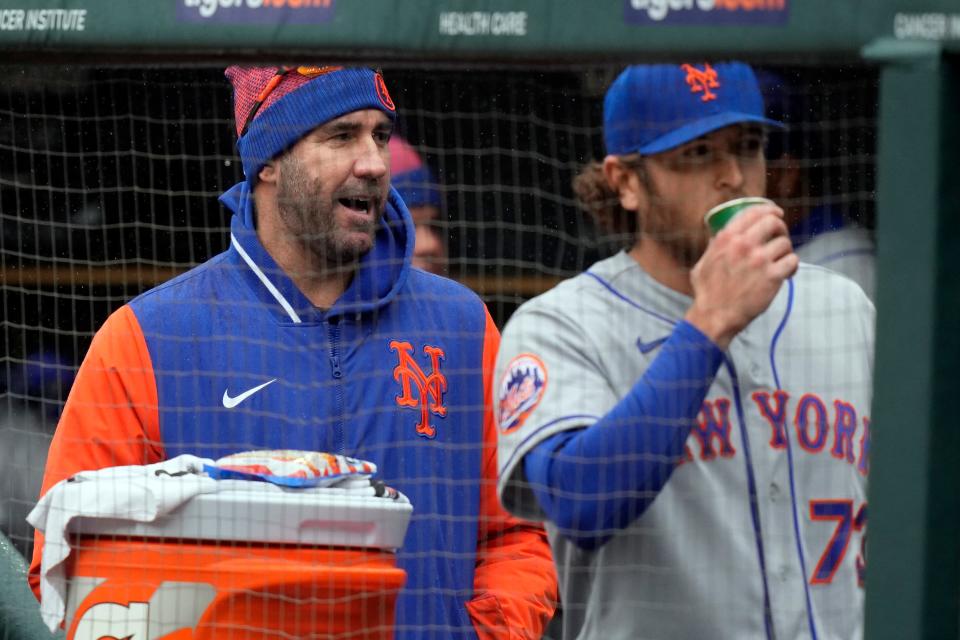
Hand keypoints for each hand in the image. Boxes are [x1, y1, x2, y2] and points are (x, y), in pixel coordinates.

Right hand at [685, 203, 798, 349]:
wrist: (715, 316)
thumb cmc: (707, 293)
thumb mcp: (703, 262)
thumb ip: (714, 247)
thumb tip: (719, 235)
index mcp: (726, 238)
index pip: (753, 211)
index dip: (769, 209)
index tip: (776, 213)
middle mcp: (743, 245)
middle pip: (774, 222)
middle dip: (780, 228)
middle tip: (779, 238)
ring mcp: (759, 260)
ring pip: (785, 243)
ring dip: (786, 251)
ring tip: (780, 261)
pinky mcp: (772, 276)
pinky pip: (792, 261)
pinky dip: (792, 267)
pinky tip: (786, 273)